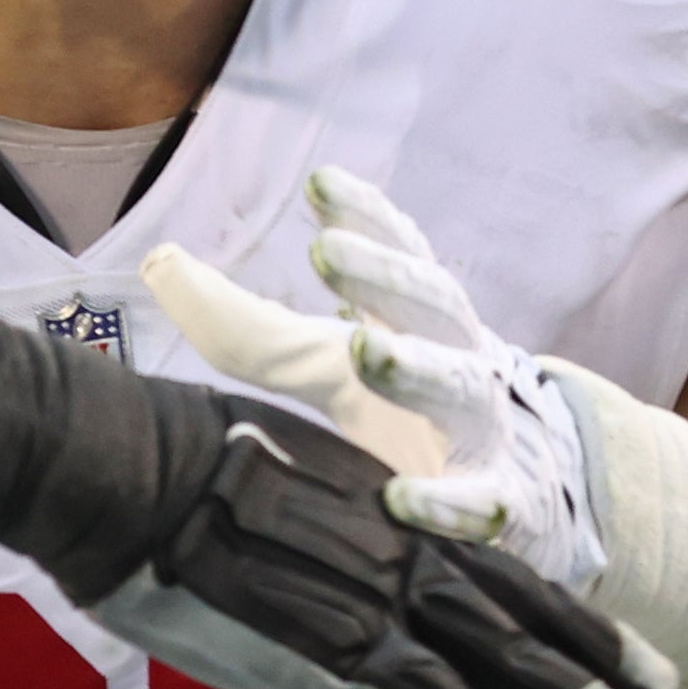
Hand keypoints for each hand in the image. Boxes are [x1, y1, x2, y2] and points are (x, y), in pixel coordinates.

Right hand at [82, 384, 670, 688]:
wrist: (132, 471)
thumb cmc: (182, 457)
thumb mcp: (280, 467)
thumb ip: (325, 529)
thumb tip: (333, 569)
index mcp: (392, 507)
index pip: (502, 563)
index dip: (566, 606)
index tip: (616, 637)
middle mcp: (403, 551)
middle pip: (524, 614)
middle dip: (596, 659)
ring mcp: (376, 603)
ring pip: (498, 663)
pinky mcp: (335, 651)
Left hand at [147, 168, 609, 588]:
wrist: (526, 494)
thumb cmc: (407, 415)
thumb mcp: (330, 366)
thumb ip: (252, 327)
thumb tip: (161, 264)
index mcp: (417, 322)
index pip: (400, 255)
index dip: (367, 218)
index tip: (320, 185)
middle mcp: (460, 359)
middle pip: (433, 305)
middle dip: (384, 275)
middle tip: (330, 252)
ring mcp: (485, 429)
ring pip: (461, 388)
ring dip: (417, 368)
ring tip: (365, 350)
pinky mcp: (501, 501)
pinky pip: (481, 502)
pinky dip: (446, 504)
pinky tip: (402, 498)